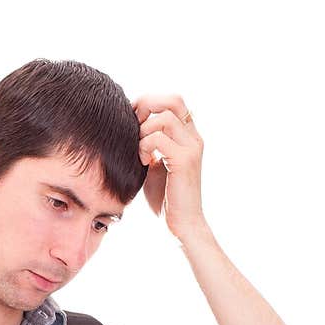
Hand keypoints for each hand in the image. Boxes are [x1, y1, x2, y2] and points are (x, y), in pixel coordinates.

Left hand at [132, 92, 206, 238]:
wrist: (180, 225)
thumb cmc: (165, 199)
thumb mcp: (153, 164)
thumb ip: (148, 144)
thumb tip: (131, 125)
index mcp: (188, 136)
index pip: (172, 101)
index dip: (149, 103)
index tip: (132, 121)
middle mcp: (194, 137)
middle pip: (173, 99)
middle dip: (148, 106)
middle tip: (133, 127)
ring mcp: (192, 147)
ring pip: (164, 116)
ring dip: (143, 130)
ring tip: (139, 151)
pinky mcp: (184, 160)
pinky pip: (158, 138)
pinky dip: (144, 146)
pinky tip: (142, 162)